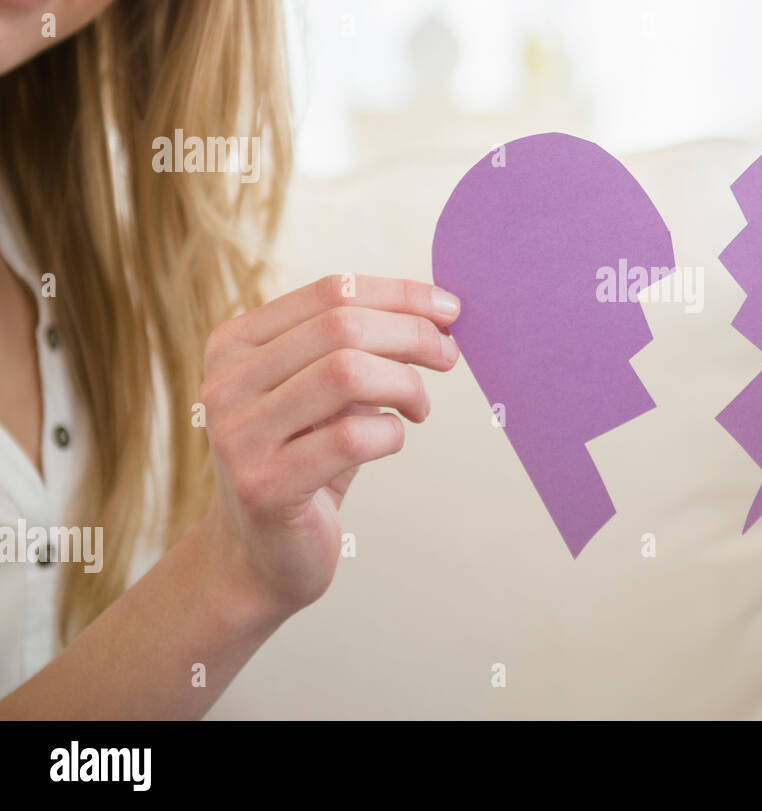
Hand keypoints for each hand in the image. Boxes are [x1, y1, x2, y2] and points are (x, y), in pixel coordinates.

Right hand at [196, 274, 460, 620]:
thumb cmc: (304, 460)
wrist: (259, 556)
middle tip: (448, 356)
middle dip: (412, 334)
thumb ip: (358, 348)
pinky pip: (352, 437)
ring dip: (405, 384)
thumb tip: (438, 314)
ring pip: (347, 372)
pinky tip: (393, 439)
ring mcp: (239, 435)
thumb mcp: (323, 393)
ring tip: (419, 406)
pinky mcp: (264, 486)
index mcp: (235, 344)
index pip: (330, 292)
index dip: (401, 294)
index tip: (449, 310)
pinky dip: (391, 432)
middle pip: (342, 326)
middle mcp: (226, 383)